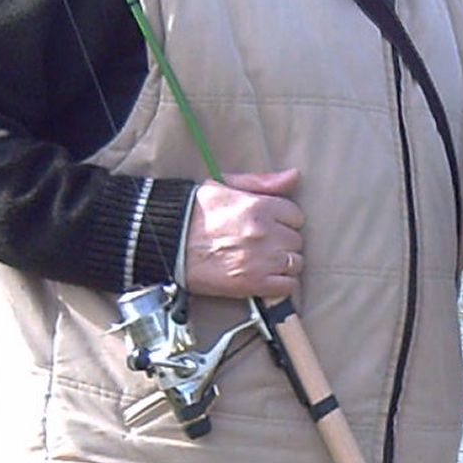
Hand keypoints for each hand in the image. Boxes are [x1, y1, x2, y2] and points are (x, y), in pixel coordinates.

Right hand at [182, 168, 304, 298]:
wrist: (166, 244)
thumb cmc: (193, 213)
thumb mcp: (224, 186)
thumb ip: (261, 182)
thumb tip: (294, 176)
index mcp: (259, 206)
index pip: (295, 215)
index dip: (284, 221)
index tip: (270, 226)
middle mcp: (264, 233)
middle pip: (296, 240)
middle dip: (283, 242)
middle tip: (264, 244)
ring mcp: (260, 260)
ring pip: (295, 263)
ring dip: (283, 264)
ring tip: (264, 262)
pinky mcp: (253, 284)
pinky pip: (287, 286)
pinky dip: (280, 284)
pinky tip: (265, 278)